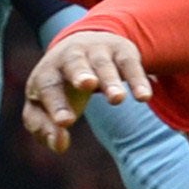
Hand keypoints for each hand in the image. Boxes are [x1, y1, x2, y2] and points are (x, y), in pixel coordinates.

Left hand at [21, 29, 152, 152]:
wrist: (84, 43)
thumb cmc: (60, 87)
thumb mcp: (44, 107)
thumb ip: (45, 130)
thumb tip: (60, 144)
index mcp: (47, 73)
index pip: (48, 87)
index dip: (56, 105)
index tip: (64, 123)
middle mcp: (70, 56)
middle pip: (73, 64)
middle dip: (80, 75)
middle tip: (86, 85)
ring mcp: (96, 51)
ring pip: (103, 65)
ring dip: (110, 81)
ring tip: (117, 99)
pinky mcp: (121, 51)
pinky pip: (130, 65)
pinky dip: (137, 80)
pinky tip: (144, 97)